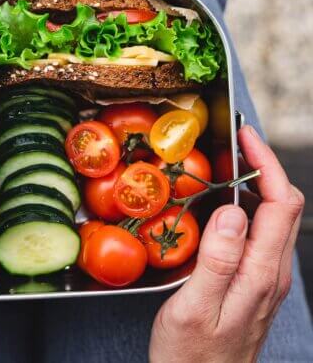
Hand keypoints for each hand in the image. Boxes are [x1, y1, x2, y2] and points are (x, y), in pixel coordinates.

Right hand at [149, 126, 304, 361]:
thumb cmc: (193, 355)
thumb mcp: (195, 308)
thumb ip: (217, 260)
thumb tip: (232, 210)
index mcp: (261, 273)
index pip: (280, 204)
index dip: (266, 164)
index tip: (246, 137)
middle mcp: (272, 272)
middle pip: (284, 205)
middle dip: (264, 167)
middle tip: (234, 144)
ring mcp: (266, 278)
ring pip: (273, 218)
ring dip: (255, 186)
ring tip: (225, 168)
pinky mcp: (254, 283)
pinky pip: (259, 234)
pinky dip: (246, 208)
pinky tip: (220, 207)